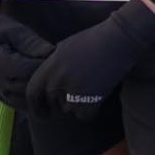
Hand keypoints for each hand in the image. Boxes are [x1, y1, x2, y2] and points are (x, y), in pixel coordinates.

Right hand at [0, 0, 55, 104]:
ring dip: (35, 93)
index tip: (57, 60)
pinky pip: (12, 101)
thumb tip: (53, 53)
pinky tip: (37, 92)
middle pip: (24, 87)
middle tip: (56, 71)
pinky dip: (25, 99)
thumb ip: (33, 44)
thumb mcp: (16, 31)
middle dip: (42, 80)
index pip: (27, 71)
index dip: (44, 67)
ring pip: (18, 99)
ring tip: (48, 81)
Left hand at [26, 0, 154, 120]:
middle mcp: (57, 79)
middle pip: (53, 102)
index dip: (36, 105)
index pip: (32, 91)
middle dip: (64, 102)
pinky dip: (92, 110)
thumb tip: (47, 79)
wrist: (121, 39)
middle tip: (79, 97)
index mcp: (50, 65)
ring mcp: (72, 90)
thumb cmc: (97, 39)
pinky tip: (100, 96)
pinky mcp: (88, 99)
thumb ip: (54, 64)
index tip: (43, 113)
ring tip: (93, 87)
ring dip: (79, 104)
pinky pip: (85, 115)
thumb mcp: (67, 46)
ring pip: (69, 109)